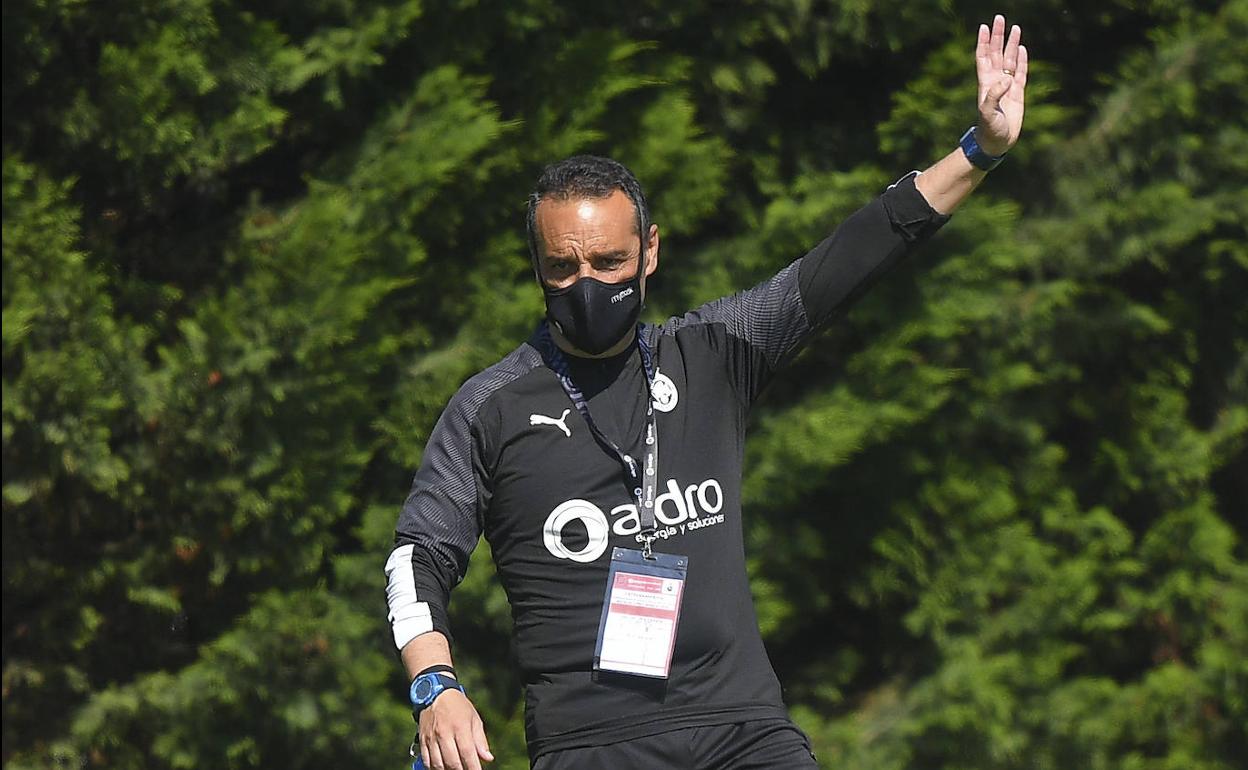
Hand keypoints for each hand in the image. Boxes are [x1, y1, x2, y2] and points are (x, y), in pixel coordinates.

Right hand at [417, 689, 493, 769]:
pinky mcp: (423, 740)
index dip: (473, 768)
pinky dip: (433, 768)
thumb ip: (480, 740)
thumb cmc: (458, 706)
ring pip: (438, 764)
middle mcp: (444, 733)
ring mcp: (431, 738)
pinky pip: (426, 761)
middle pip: (452, 762)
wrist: (435, 693)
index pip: (468, 753)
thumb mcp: (474, 718)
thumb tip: (488, 758)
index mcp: (460, 727)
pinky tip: (442, 768)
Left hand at [975, 14, 1027, 156]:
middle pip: (996, 53)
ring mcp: (1007, 86)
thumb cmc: (988, 128)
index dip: (984, 42)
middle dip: (998, 36)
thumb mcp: (987, 112)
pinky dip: (1021, 60)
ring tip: (1015, 28)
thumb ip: (994, 94)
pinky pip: (1020, 72)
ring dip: (1011, 44)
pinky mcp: (1018, 92)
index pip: (983, 57)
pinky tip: (1021, 48)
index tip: (984, 27)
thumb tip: (1005, 79)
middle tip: (1000, 19)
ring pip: (1009, 59)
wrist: (997, 141)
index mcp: (985, 83)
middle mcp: (995, 81)